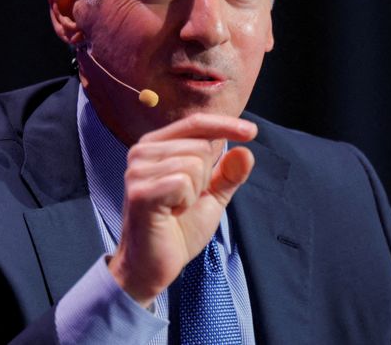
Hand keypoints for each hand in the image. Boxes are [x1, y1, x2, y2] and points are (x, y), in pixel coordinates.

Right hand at [107, 113, 256, 306]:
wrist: (152, 267)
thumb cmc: (178, 229)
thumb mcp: (212, 197)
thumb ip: (228, 174)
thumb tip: (245, 151)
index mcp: (157, 146)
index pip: (196, 123)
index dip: (226, 124)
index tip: (252, 132)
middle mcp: (142, 152)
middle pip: (201, 145)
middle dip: (205, 176)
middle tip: (185, 200)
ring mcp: (138, 171)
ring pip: (194, 163)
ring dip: (195, 192)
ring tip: (177, 207)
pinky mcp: (140, 192)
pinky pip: (183, 182)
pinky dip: (186, 201)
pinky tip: (171, 213)